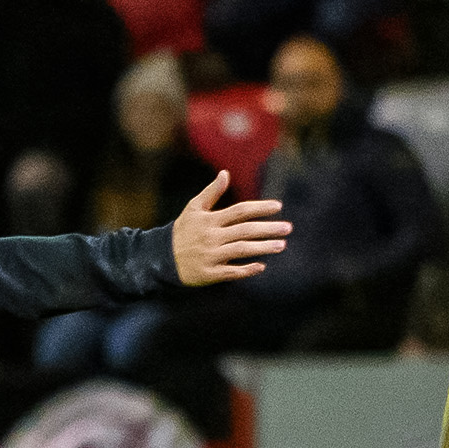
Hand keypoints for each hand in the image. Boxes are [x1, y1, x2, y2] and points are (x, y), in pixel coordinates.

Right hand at [171, 171, 290, 285]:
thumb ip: (211, 192)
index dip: (260, 208)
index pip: (239, 211)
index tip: (278, 206)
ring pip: (241, 250)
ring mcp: (210, 256)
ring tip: (282, 245)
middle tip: (288, 228)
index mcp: (209, 220)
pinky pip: (231, 272)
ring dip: (263, 248)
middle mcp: (211, 237)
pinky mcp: (208, 274)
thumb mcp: (193, 209)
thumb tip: (225, 173)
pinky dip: (247, 270)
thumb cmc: (182, 231)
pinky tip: (261, 266)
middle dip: (268, 229)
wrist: (160, 258)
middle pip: (245, 231)